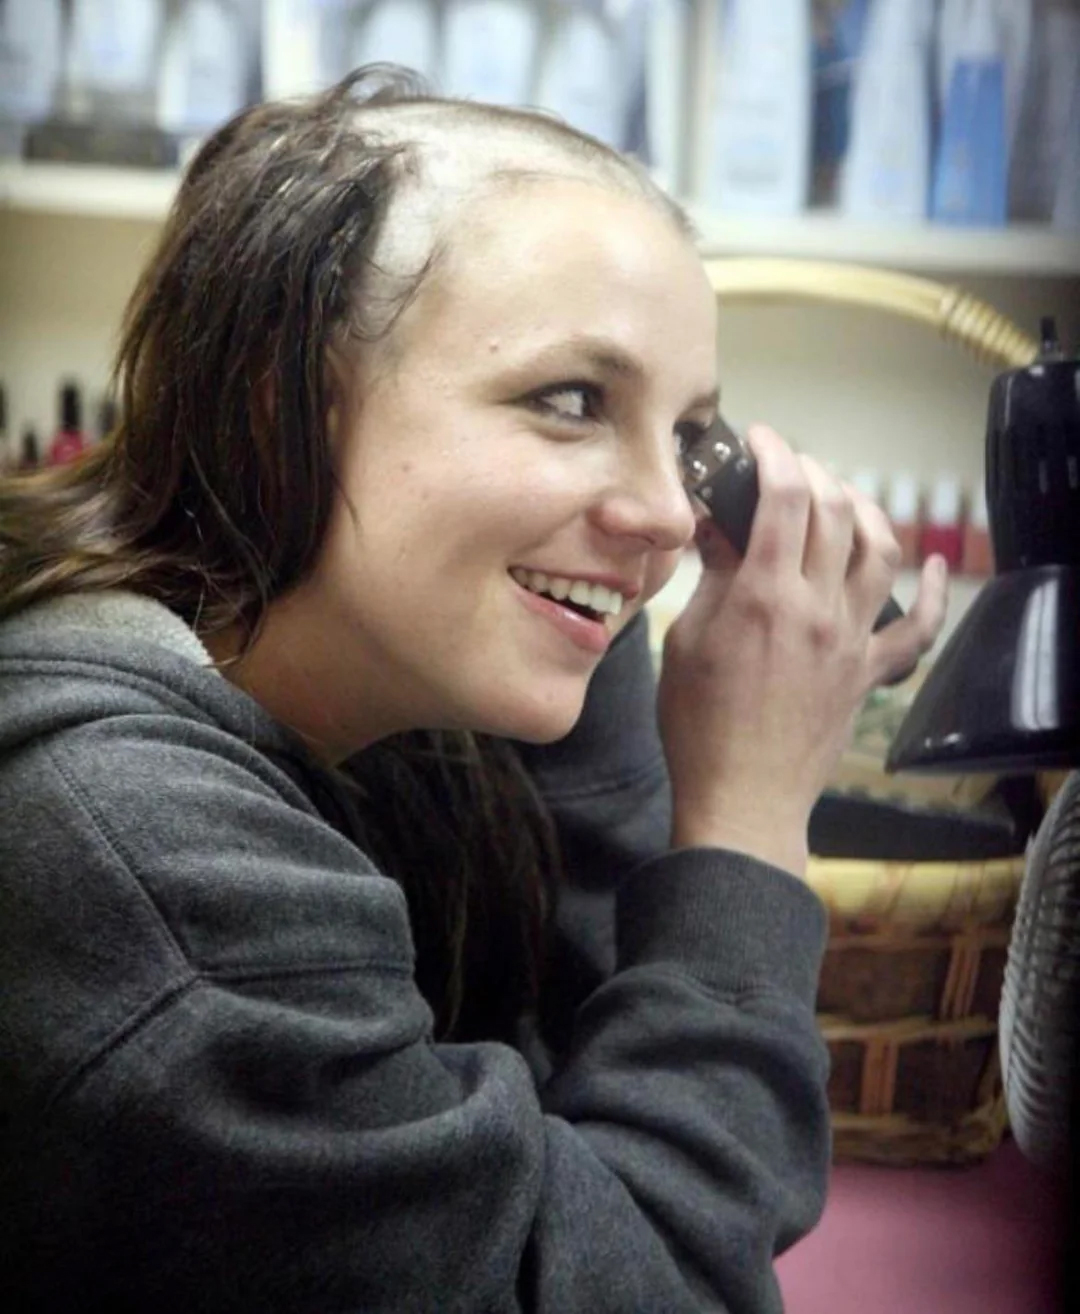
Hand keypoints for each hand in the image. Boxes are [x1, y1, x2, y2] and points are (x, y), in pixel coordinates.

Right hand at [657, 425, 946, 875]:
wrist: (742, 796)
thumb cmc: (698, 725)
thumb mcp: (685, 641)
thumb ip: (712, 578)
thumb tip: (717, 526)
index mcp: (763, 596)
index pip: (784, 497)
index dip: (774, 455)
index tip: (759, 441)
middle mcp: (817, 607)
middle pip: (833, 511)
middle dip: (811, 472)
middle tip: (785, 468)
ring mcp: (851, 639)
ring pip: (879, 551)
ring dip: (863, 509)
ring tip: (839, 497)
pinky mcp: (868, 672)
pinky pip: (918, 628)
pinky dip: (932, 591)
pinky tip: (932, 563)